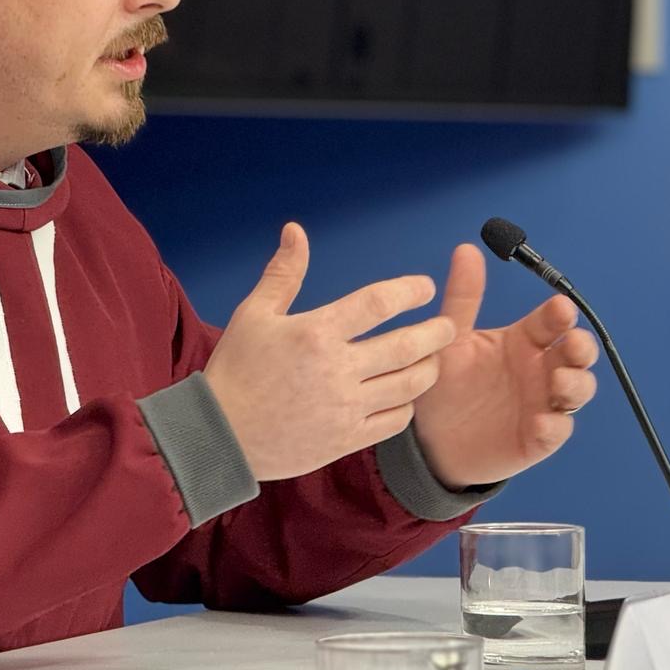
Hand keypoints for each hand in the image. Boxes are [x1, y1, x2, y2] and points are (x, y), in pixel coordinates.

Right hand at [203, 223, 455, 480]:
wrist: (221, 436)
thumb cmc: (236, 370)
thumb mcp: (253, 314)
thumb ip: (283, 272)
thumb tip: (296, 231)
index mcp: (316, 333)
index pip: (377, 303)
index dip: (409, 291)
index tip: (424, 288)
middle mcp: (337, 369)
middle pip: (407, 346)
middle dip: (437, 332)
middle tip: (448, 325)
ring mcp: (346, 407)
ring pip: (409, 385)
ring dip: (429, 368)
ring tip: (433, 357)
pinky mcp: (347, 439)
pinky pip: (394, 420)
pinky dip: (408, 404)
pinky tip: (406, 394)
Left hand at [411, 244, 599, 488]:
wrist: (428, 439)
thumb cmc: (446, 385)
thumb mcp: (452, 339)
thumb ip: (462, 297)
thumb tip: (466, 248)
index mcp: (522, 341)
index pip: (551, 321)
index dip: (560, 314)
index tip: (560, 308)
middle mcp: (538, 369)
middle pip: (576, 353)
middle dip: (582, 347)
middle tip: (571, 344)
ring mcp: (542, 404)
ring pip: (578, 390)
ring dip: (576, 384)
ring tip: (558, 381)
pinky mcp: (536, 439)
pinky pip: (556, 432)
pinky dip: (554, 427)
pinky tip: (541, 422)